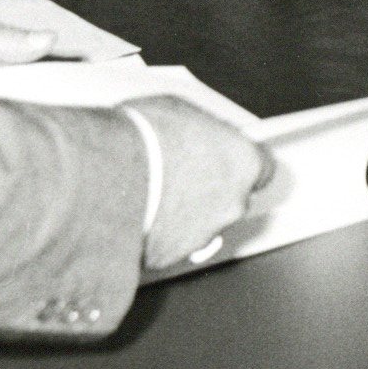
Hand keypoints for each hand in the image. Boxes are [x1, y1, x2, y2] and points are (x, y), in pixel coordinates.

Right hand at [132, 97, 272, 275]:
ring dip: (180, 216)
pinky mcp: (169, 257)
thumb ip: (201, 131)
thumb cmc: (146, 136)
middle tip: (176, 177)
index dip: (238, 166)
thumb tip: (196, 135)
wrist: (107, 175)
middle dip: (207, 192)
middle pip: (230, 200)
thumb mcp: (180, 111)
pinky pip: (166, 245)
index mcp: (244, 162)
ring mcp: (203, 235)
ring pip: (198, 227)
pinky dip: (154, 236)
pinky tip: (133, 215)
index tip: (224, 161)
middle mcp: (233, 204)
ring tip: (147, 195)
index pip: (261, 168)